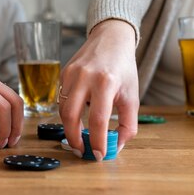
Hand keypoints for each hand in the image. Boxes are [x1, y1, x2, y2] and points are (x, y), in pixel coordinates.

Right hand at [58, 20, 138, 160]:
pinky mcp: (63, 72)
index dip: (97, 141)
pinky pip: (61, 98)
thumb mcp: (132, 96)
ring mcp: (71, 73)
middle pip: (71, 116)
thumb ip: (128, 124)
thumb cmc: (123, 68)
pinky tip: (77, 116)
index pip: (98, 120)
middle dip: (74, 139)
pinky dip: (68, 111)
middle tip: (81, 151)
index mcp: (106, 82)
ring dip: (69, 127)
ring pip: (62, 109)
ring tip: (78, 138)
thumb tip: (116, 146)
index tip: (98, 155)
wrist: (111, 39)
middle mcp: (85, 77)